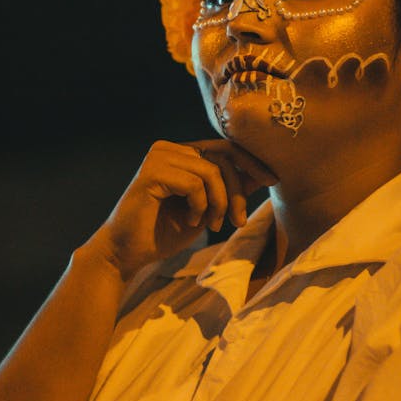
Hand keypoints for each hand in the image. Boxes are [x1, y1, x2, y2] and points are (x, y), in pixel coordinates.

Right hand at [85, 139, 277, 280]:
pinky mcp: (152, 172)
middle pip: (223, 157)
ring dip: (218, 202)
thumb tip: (261, 174)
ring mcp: (158, 157)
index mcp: (181, 153)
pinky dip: (199, 206)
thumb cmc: (163, 233)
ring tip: (209, 223)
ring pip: (212, 171)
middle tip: (236, 221)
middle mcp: (169, 148)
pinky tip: (189, 220)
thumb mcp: (206, 210)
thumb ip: (228, 189)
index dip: (251, 162)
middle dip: (237, 191)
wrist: (126, 253)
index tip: (273, 180)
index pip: (225, 147)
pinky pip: (195, 183)